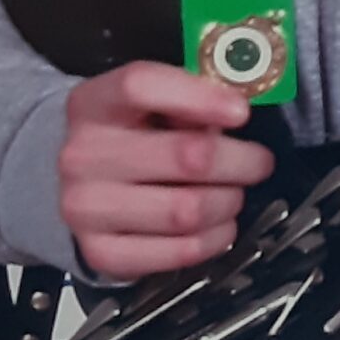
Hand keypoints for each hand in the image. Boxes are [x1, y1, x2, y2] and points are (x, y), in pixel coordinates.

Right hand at [59, 60, 275, 281]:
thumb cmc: (129, 139)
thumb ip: (188, 100)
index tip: (241, 113)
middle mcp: (82, 155)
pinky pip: (181, 251)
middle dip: (240, 161)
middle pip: (185, 155)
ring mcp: (87, 208)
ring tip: (233, 194)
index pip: (141, 86)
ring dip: (228, 202)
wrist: (81, 188)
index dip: (200, 97)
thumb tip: (235, 112)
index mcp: (93, 104)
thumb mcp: (149, 105)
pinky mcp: (102, 253)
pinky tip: (218, 224)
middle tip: (258, 162)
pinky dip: (215, 239)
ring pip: (188, 211)